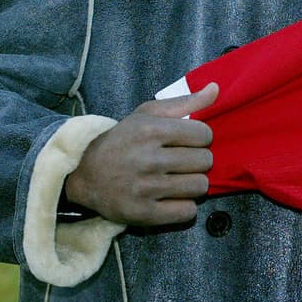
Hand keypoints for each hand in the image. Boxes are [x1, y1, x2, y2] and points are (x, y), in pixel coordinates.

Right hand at [63, 83, 218, 225]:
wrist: (85, 173)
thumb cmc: (124, 140)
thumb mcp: (148, 114)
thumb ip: (185, 101)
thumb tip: (216, 88)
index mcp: (150, 130)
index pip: (204, 134)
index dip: (201, 138)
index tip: (189, 142)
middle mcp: (147, 159)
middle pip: (205, 161)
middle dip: (199, 161)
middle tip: (183, 162)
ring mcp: (144, 188)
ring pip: (200, 187)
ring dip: (194, 184)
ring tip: (179, 179)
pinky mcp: (142, 213)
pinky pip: (187, 212)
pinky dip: (185, 207)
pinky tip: (173, 198)